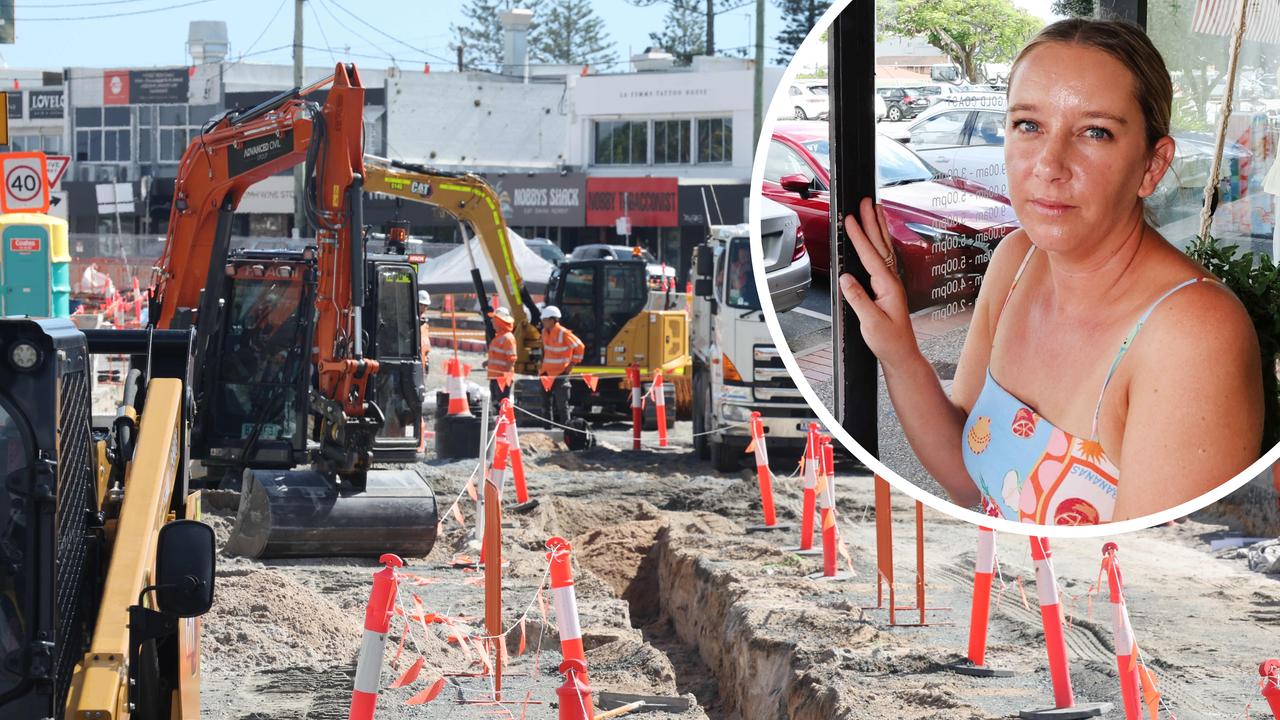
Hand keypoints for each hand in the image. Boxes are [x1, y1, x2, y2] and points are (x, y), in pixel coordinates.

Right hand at [837, 197, 918, 367]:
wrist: (902, 354)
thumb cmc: (889, 341)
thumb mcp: (871, 322)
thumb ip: (858, 299)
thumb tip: (845, 278)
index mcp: (888, 286)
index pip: (870, 256)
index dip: (859, 236)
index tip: (850, 220)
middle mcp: (892, 281)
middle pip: (880, 245)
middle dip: (871, 221)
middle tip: (865, 201)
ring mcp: (891, 283)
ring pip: (883, 248)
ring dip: (878, 227)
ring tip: (874, 209)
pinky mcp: (888, 288)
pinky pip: (883, 258)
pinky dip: (879, 242)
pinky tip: (877, 237)